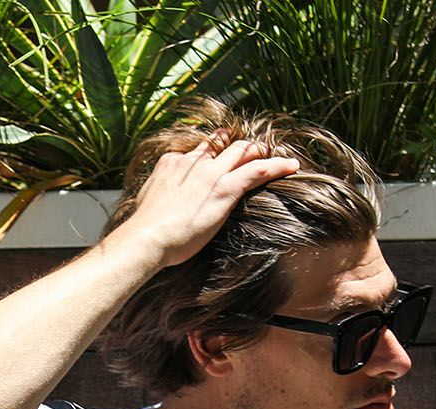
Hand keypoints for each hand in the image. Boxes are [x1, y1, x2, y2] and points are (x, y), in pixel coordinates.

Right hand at [117, 138, 299, 270]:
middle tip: (252, 150)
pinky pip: (257, 170)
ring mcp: (211, 173)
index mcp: (172, 163)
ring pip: (242, 151)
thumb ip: (158, 197)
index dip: (211, 151)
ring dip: (259, 151)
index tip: (218, 156)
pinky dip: (277, 166)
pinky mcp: (225, 188)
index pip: (197, 150)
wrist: (147, 237)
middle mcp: (193, 162)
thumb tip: (156, 208)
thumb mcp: (147, 205)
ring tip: (275, 155)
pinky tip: (292, 166)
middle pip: (221, 143)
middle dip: (238, 145)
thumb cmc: (143, 232)